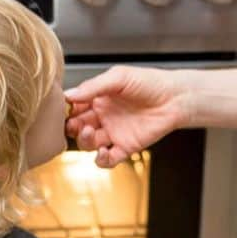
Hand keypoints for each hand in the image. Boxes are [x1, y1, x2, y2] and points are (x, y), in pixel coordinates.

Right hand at [64, 66, 187, 167]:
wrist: (175, 98)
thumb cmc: (150, 82)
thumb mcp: (118, 77)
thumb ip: (93, 87)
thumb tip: (69, 95)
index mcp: (99, 98)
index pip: (74, 107)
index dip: (66, 110)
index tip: (61, 109)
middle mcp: (103, 116)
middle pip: (77, 127)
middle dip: (71, 127)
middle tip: (73, 124)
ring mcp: (113, 133)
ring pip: (89, 144)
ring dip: (84, 141)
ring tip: (89, 133)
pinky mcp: (125, 147)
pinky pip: (107, 160)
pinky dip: (101, 160)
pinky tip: (103, 151)